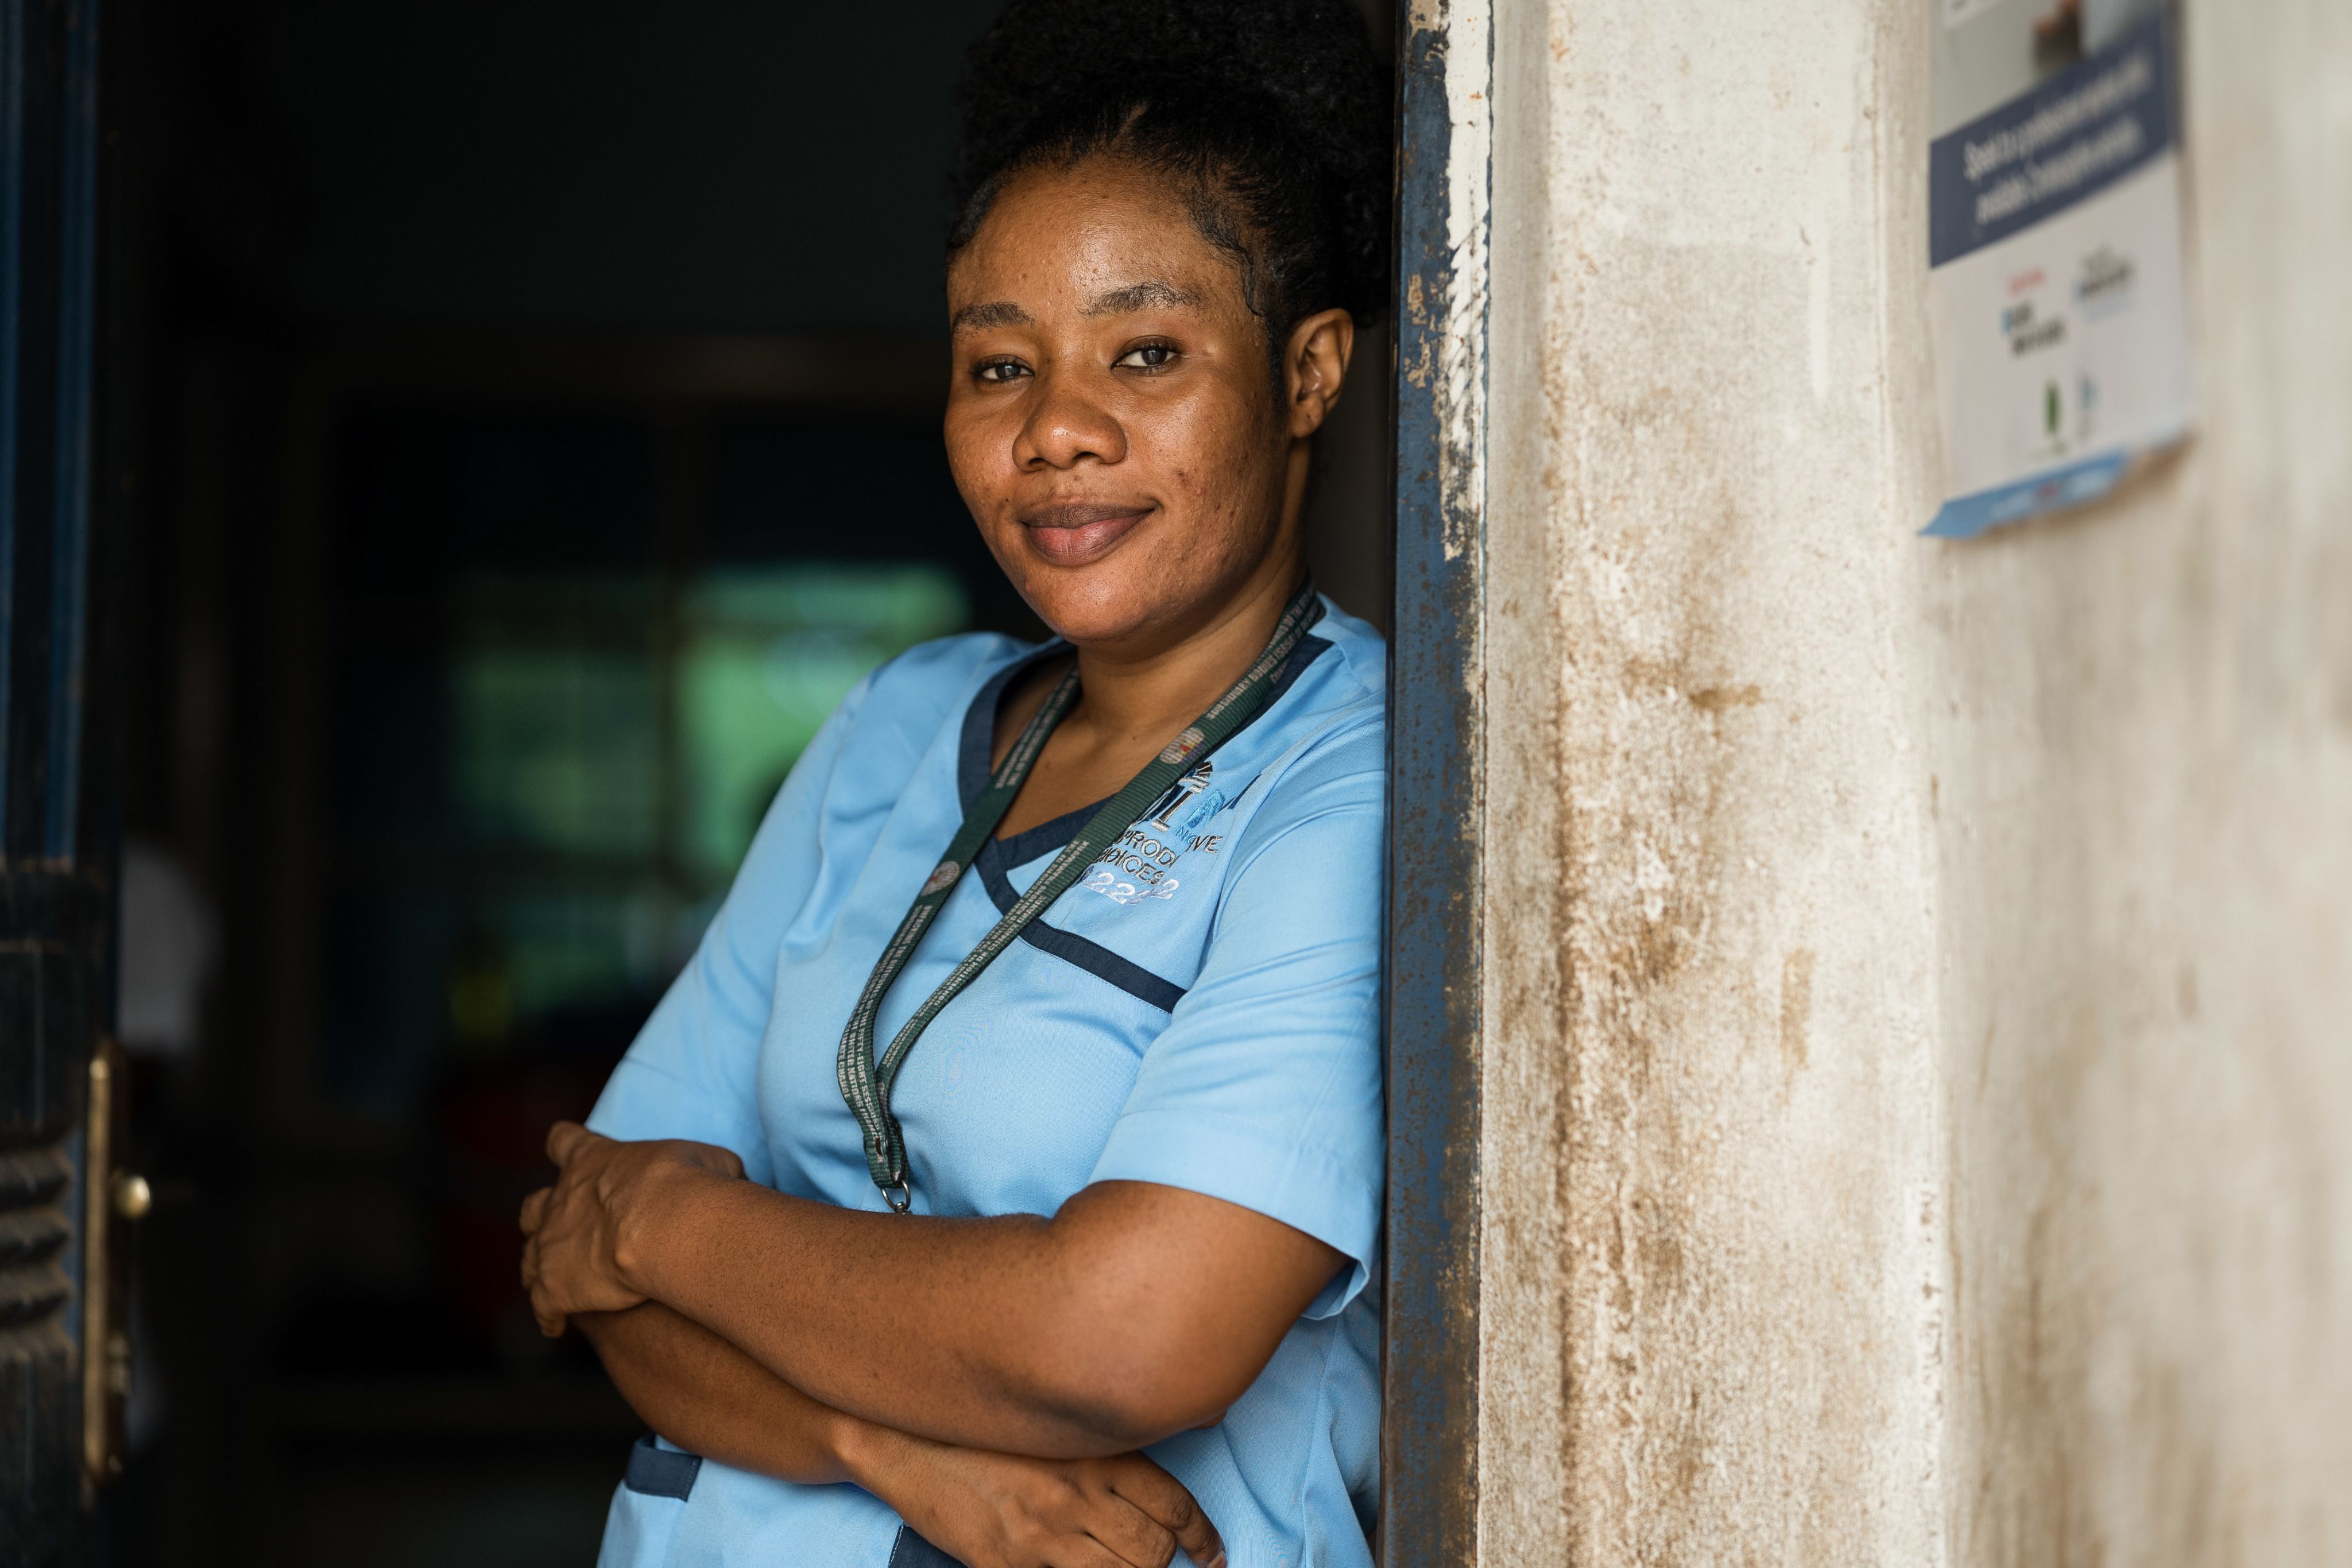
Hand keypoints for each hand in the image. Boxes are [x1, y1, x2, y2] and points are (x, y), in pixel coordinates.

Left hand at [519, 1122, 743, 1337]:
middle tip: (561, 1228)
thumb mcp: (710, 1162)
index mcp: (592, 1159)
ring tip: (548, 1281)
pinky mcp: (554, 1286)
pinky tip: (554, 1324)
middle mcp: (561, 1200)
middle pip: (534, 1206)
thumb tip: (732, 1181)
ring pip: (530, 1257)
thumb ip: (707, 1169)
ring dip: (539, 1266)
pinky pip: (542, 1306)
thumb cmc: (689, 1185)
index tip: (566, 1148)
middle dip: (543, 1216)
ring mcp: (551, 1245)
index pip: (564, 1141)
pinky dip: (547, 1314)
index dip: (566, 1146)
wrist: (663, 1226)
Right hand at [846, 1428, 1225, 1567]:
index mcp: (1093, 1452)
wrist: (906, 1441)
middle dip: (1165, 1563)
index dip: (1202, 1536)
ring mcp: (1040, 1538)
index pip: (1173, 1505)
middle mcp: (1074, 1496)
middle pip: (1152, 1551)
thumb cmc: (986, 1427)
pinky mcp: (1006, 1567)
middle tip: (1166, 1561)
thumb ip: (1110, 1441)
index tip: (1213, 1553)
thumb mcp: (1056, 1422)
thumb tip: (1181, 1446)